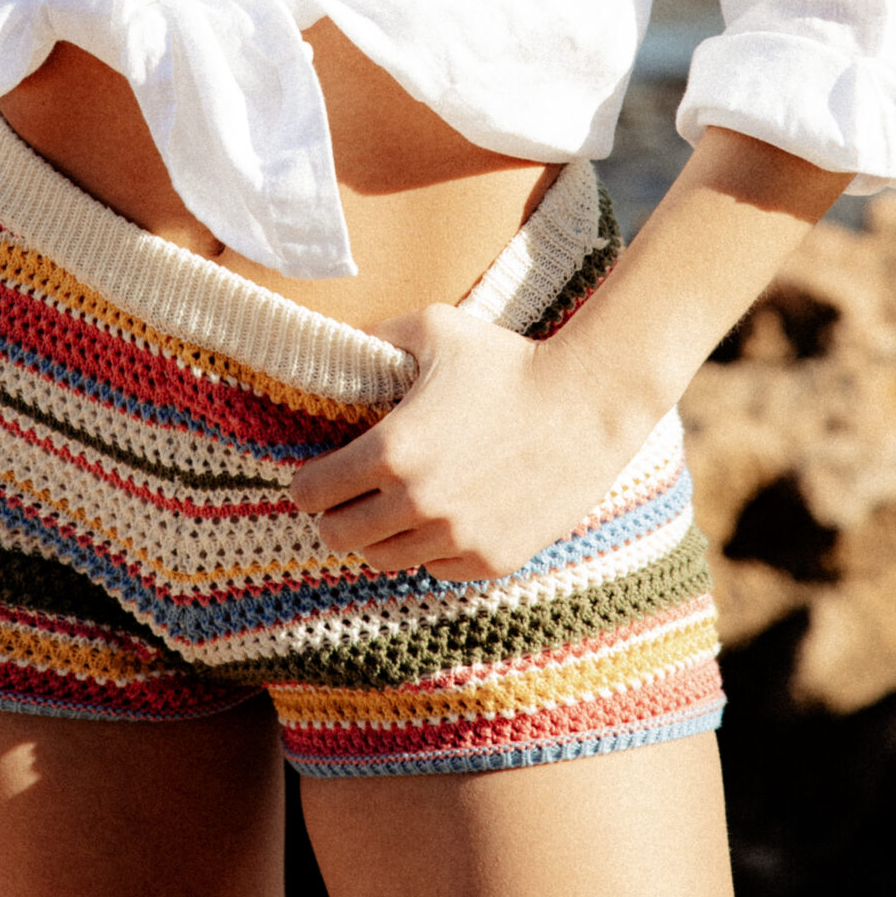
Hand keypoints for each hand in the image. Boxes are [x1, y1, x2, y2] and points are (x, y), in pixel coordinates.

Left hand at [288, 301, 649, 583]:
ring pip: (383, 559)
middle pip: (337, 536)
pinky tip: (444, 516)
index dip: (307, 483)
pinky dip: (431, 548)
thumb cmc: (508, 359)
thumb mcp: (434, 328)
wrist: (588, 402)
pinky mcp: (492, 559)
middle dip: (335, 515)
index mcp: (390, 450)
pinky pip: (436, 567)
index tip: (317, 475)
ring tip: (393, 508)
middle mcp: (416, 502)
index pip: (310, 493)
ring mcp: (455, 536)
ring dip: (380, 535)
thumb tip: (338, 343)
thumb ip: (377, 335)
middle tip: (348, 497)